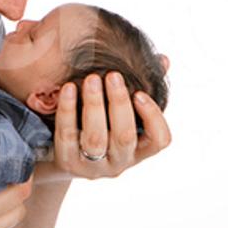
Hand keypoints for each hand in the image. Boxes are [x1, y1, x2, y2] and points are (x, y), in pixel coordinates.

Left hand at [36, 54, 171, 181]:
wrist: (63, 159)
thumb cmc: (102, 128)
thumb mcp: (122, 114)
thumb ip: (143, 89)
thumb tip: (163, 60)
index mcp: (139, 150)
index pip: (159, 140)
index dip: (152, 117)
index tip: (139, 92)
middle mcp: (119, 162)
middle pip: (124, 136)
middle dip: (119, 103)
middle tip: (113, 74)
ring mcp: (92, 166)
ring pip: (95, 138)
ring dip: (94, 105)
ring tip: (91, 79)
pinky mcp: (67, 162)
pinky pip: (67, 135)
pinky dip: (68, 110)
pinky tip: (68, 88)